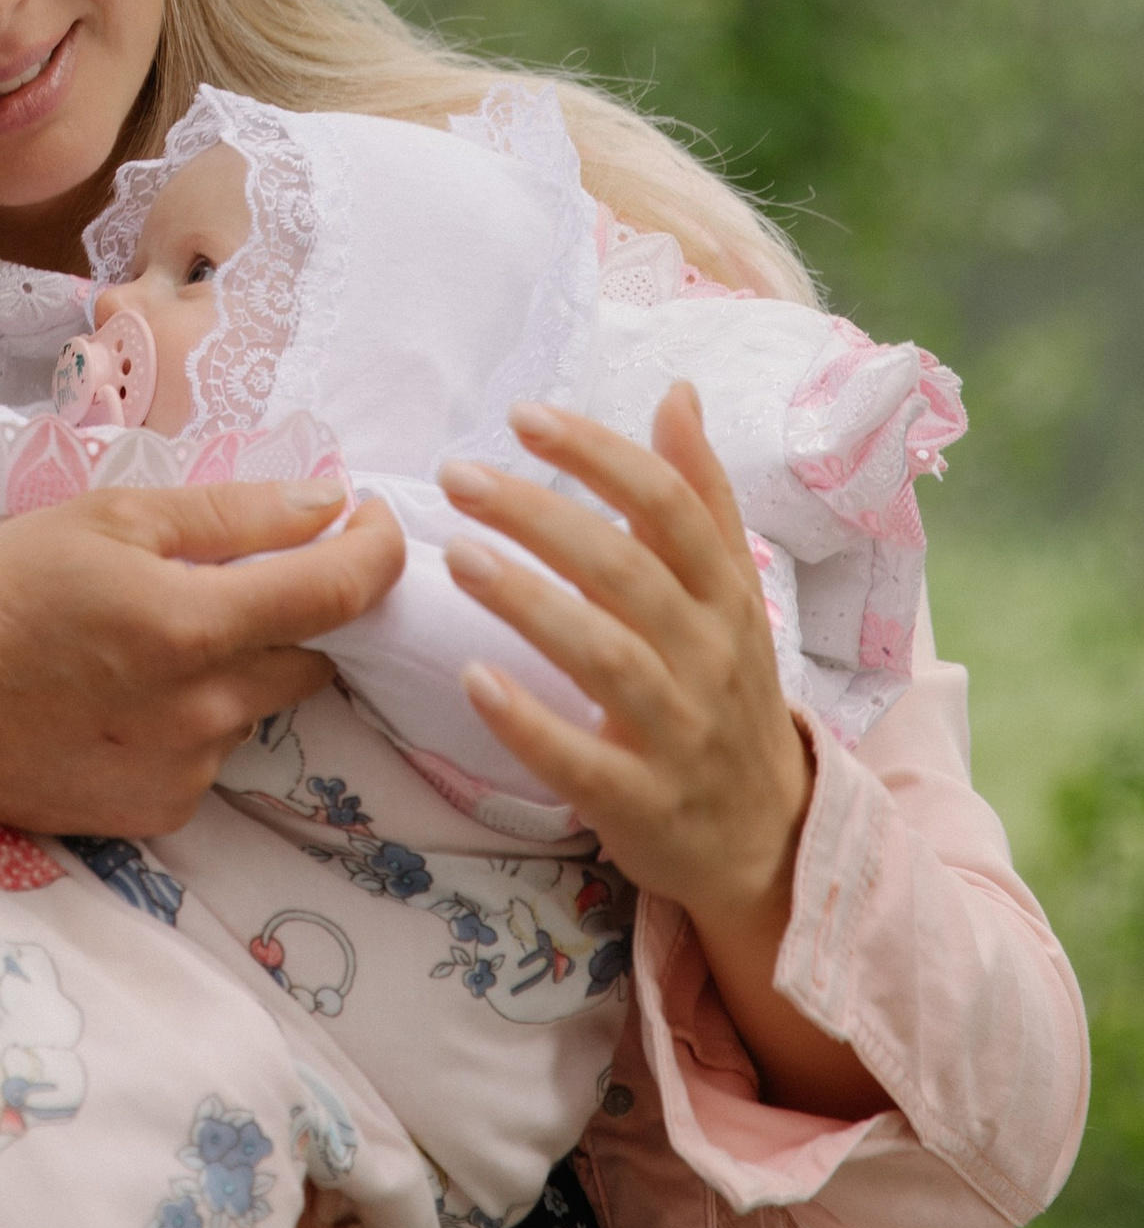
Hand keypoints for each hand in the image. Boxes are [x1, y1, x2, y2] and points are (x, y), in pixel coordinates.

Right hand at [0, 480, 402, 845]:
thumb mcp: (103, 519)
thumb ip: (228, 514)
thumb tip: (327, 505)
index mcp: (195, 624)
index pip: (342, 591)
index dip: (378, 548)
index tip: (375, 518)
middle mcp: (208, 709)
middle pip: (313, 652)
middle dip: (296, 607)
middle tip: (232, 571)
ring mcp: (189, 769)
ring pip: (258, 700)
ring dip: (234, 661)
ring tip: (143, 635)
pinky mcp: (162, 811)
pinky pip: (212, 750)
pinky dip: (191, 713)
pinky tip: (121, 693)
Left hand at [441, 386, 888, 1120]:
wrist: (769, 836)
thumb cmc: (729, 689)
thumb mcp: (731, 590)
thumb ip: (698, 494)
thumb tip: (677, 392)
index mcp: (726, 594)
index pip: (668, 506)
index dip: (598, 455)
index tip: (522, 414)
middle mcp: (710, 656)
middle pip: (626, 572)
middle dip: (541, 516)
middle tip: (459, 475)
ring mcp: (680, 732)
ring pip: (607, 657)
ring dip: (530, 603)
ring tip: (457, 555)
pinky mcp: (643, 802)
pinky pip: (583, 762)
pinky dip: (530, 723)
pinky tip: (473, 679)